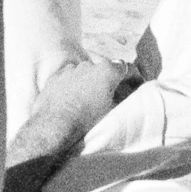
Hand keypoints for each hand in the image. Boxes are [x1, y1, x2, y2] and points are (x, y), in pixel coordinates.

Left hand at [14, 53, 132, 152]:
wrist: (54, 126)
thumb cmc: (86, 120)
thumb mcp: (112, 110)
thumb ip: (121, 97)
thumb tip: (125, 93)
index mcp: (107, 71)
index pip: (126, 68)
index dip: (133, 76)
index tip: (136, 84)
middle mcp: (89, 65)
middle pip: (105, 70)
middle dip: (109, 80)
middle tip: (111, 94)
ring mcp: (70, 69)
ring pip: (85, 73)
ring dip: (89, 82)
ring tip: (88, 99)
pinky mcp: (55, 77)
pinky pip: (68, 77)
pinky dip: (72, 85)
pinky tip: (71, 98)